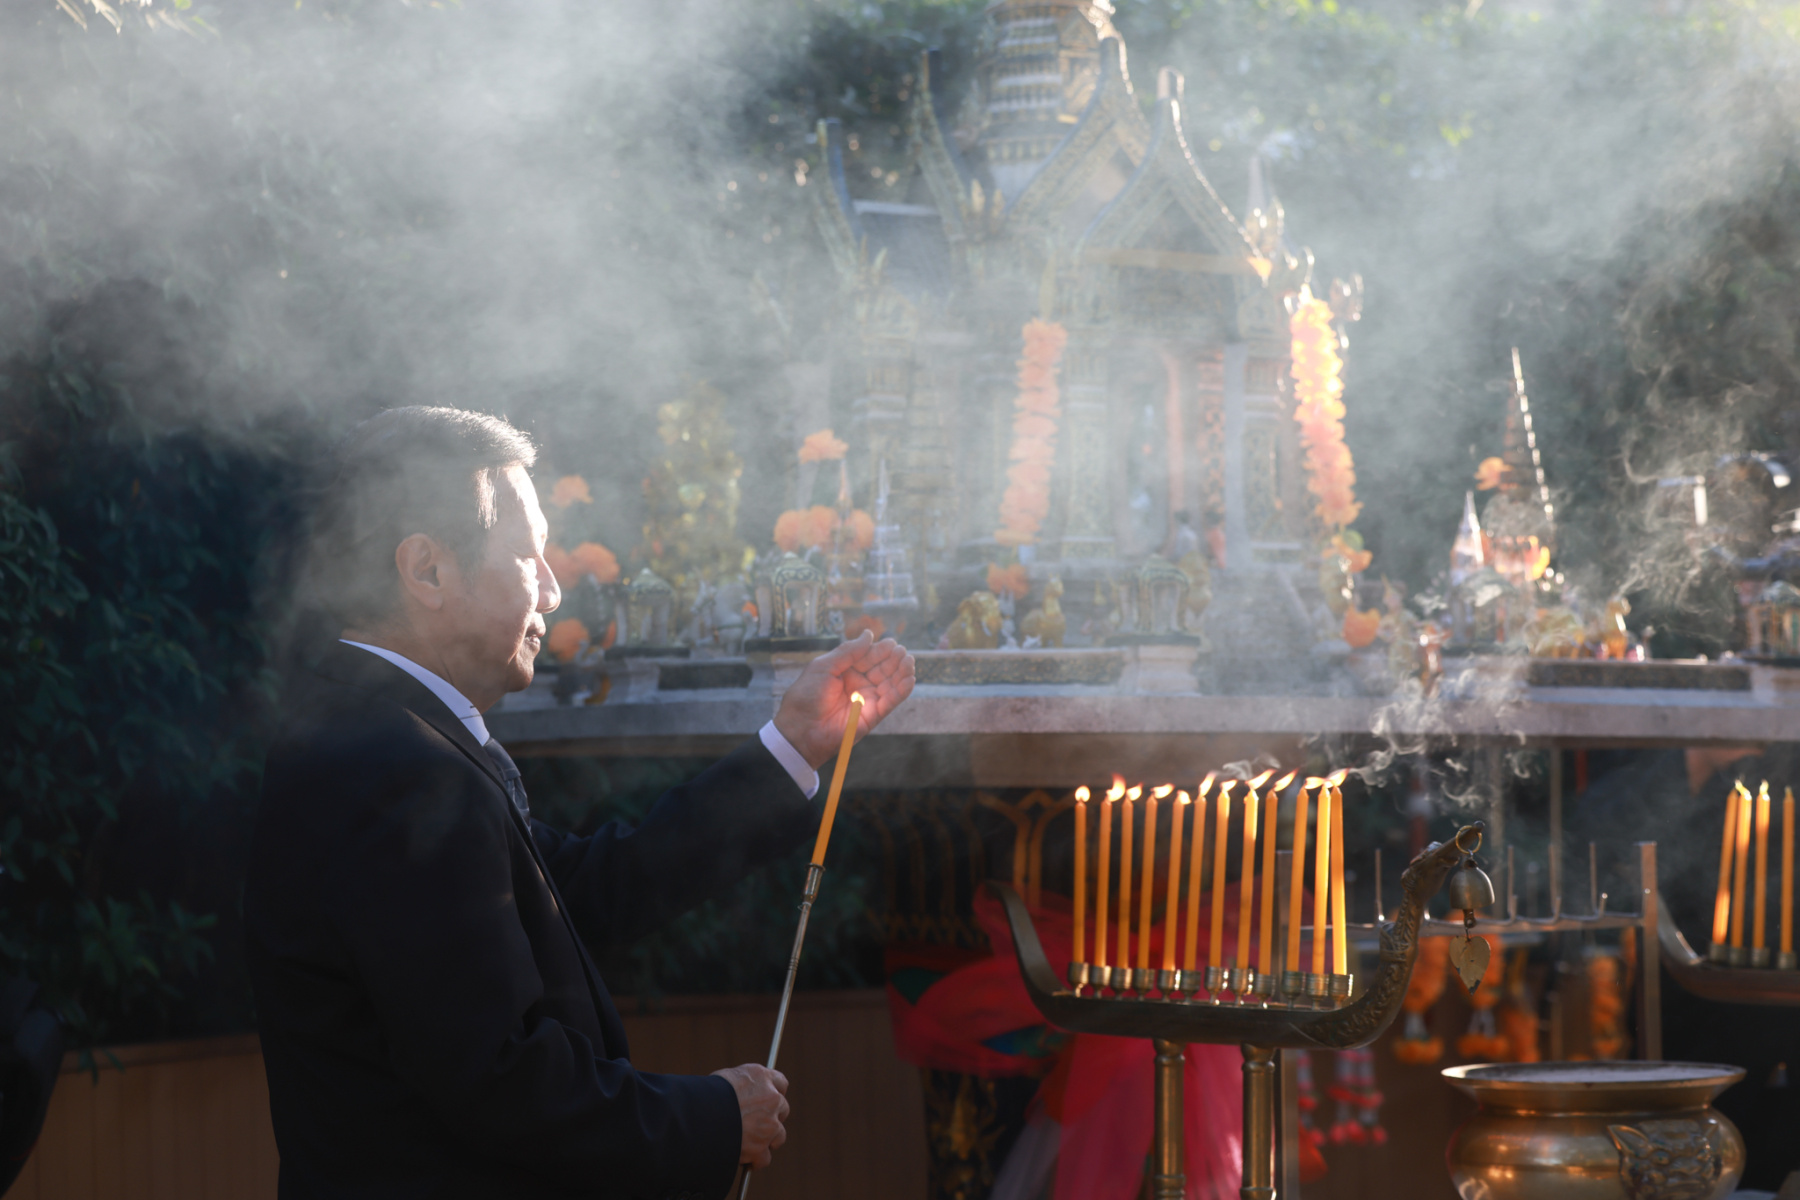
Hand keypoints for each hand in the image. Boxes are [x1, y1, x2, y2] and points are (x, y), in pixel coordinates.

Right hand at [712, 1063, 789, 1168]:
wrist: (698, 1114)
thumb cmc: (704, 1094)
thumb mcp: (725, 1079)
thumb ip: (740, 1087)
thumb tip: (740, 1096)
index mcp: (761, 1077)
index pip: (780, 1083)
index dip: (773, 1093)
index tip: (768, 1100)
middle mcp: (771, 1099)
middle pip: (782, 1109)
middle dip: (772, 1117)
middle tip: (758, 1123)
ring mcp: (769, 1125)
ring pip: (778, 1136)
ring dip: (767, 1140)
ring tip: (751, 1144)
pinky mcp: (760, 1148)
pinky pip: (764, 1158)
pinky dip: (755, 1161)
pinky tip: (745, 1160)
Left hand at [772, 632, 915, 769]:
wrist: (800, 730)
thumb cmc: (806, 696)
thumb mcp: (823, 666)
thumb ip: (848, 651)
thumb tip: (869, 635)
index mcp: (846, 671)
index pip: (868, 657)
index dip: (880, 650)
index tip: (891, 642)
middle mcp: (858, 684)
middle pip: (882, 669)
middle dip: (894, 660)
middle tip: (902, 652)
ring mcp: (867, 700)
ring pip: (890, 684)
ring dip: (902, 672)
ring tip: (908, 661)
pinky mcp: (873, 716)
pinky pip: (891, 701)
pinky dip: (902, 691)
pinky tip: (910, 679)